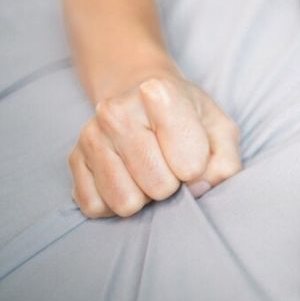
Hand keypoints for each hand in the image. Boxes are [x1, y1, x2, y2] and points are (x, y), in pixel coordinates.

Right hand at [69, 76, 241, 217]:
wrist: (141, 92)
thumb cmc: (187, 115)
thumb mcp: (220, 130)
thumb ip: (225, 162)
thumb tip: (197, 189)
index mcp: (161, 93)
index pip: (190, 164)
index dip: (198, 166)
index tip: (192, 149)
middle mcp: (117, 111)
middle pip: (159, 187)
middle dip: (171, 183)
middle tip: (169, 161)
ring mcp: (91, 135)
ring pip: (125, 202)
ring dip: (143, 195)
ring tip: (148, 168)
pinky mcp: (73, 159)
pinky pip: (96, 207)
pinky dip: (115, 201)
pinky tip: (126, 175)